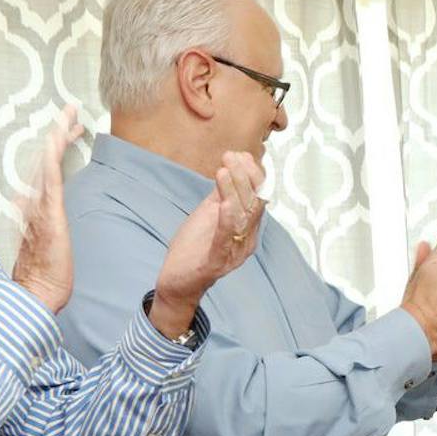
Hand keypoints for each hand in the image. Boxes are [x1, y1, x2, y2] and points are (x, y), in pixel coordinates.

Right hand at [11, 104, 84, 313]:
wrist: (38, 292)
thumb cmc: (46, 273)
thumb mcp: (48, 242)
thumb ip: (43, 222)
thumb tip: (33, 204)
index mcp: (36, 206)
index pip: (48, 170)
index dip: (58, 148)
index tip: (70, 129)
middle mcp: (33, 201)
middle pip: (47, 159)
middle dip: (59, 133)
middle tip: (72, 111)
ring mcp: (39, 206)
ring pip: (48, 164)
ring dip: (57, 138)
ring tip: (68, 116)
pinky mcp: (48, 214)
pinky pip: (50, 181)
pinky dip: (52, 160)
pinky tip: (57, 143)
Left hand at [148, 151, 264, 339]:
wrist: (178, 281)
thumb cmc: (195, 247)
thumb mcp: (208, 214)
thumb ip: (221, 194)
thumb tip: (230, 166)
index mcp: (247, 227)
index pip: (258, 197)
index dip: (253, 174)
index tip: (239, 154)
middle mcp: (247, 240)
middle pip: (254, 205)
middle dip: (244, 177)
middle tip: (231, 156)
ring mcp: (234, 252)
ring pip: (242, 219)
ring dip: (235, 192)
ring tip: (224, 170)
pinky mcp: (217, 263)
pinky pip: (226, 240)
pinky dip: (227, 220)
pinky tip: (224, 203)